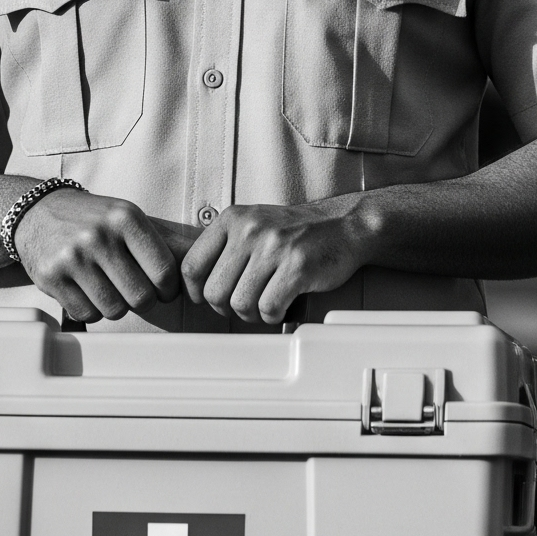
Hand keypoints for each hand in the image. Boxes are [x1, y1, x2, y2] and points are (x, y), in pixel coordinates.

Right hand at [12, 188, 183, 322]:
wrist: (37, 213)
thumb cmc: (93, 219)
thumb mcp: (128, 217)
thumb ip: (166, 240)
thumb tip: (205, 252)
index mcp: (125, 218)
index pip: (165, 272)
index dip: (169, 290)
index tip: (163, 289)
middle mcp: (99, 236)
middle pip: (141, 297)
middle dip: (142, 300)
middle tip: (134, 289)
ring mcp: (72, 257)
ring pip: (114, 310)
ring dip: (115, 305)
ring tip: (107, 285)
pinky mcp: (51, 277)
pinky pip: (87, 314)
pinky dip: (91, 309)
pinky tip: (86, 289)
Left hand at [183, 197, 369, 325]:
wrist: (344, 224)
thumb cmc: (296, 231)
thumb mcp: (253, 224)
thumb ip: (225, 246)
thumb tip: (195, 285)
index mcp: (232, 218)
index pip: (192, 266)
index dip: (197, 292)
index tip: (209, 300)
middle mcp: (250, 229)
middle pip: (214, 292)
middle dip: (227, 308)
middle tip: (244, 306)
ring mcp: (274, 247)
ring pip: (240, 304)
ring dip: (252, 315)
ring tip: (265, 306)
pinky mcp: (297, 267)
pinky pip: (268, 308)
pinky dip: (274, 317)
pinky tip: (283, 307)